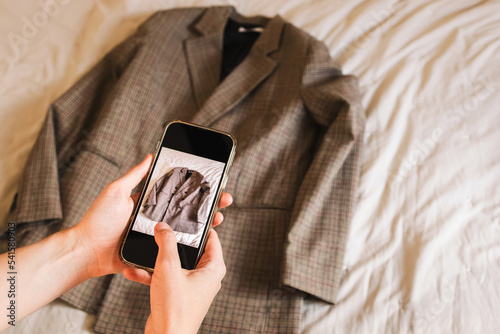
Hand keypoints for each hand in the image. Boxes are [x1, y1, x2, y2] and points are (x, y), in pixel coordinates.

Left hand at [70, 154, 232, 277]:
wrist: (88, 251)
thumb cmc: (98, 220)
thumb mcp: (116, 191)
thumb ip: (135, 175)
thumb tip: (150, 156)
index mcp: (150, 203)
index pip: (177, 193)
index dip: (195, 189)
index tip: (212, 183)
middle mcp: (156, 218)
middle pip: (188, 211)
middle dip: (208, 205)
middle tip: (224, 200)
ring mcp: (158, 236)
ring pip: (187, 230)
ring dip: (205, 224)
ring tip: (219, 219)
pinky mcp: (155, 252)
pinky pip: (175, 249)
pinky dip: (192, 245)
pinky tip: (205, 240)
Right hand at [124, 223, 225, 333]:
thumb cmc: (175, 309)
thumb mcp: (168, 268)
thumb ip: (166, 243)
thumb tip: (163, 227)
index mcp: (213, 268)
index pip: (211, 238)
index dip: (199, 226)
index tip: (187, 216)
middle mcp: (205, 277)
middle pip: (190, 250)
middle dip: (173, 241)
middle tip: (161, 229)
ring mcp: (191, 287)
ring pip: (174, 264)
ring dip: (156, 259)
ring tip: (142, 250)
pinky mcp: (177, 296)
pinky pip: (165, 279)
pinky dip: (151, 275)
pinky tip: (132, 271)